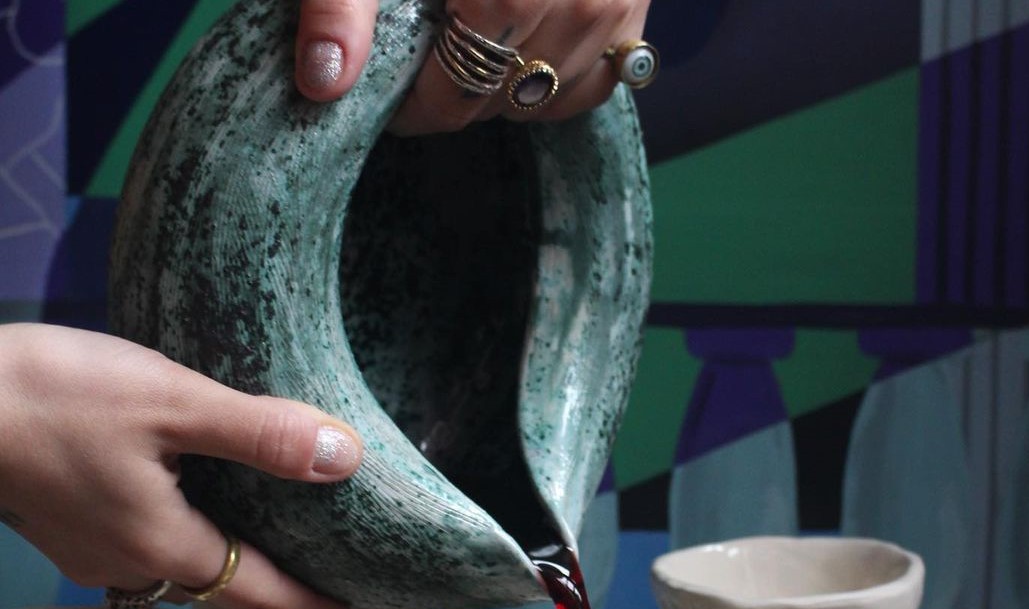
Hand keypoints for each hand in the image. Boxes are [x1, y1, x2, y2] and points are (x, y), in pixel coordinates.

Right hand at [0, 324, 362, 608]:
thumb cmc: (53, 396)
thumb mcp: (173, 403)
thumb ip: (261, 435)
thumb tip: (343, 459)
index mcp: (165, 546)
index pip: (255, 592)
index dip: (304, 605)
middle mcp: (129, 563)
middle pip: (218, 586)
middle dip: (266, 587)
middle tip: (314, 575)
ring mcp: (90, 548)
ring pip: (176, 566)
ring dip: (222, 559)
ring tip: (263, 536)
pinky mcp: (65, 522)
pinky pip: (142, 543)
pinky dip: (181, 532)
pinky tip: (193, 497)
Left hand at [293, 0, 651, 133]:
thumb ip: (344, 2)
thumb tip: (324, 80)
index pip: (453, 94)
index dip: (415, 107)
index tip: (392, 100)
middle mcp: (573, 2)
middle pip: (496, 100)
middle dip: (454, 94)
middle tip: (425, 66)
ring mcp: (611, 7)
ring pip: (545, 99)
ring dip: (502, 89)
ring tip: (472, 47)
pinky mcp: (632, 8)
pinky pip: (596, 82)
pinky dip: (558, 81)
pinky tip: (525, 50)